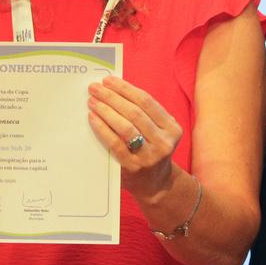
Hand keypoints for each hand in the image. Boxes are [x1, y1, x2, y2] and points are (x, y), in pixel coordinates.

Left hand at [87, 75, 181, 200]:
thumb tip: (114, 89)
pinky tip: (93, 118)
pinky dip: (102, 128)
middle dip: (112, 97)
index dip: (126, 89)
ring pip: (126, 126)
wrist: (154, 184)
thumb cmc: (151, 150)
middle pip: (135, 112)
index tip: (109, 80)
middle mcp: (164, 142)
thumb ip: (144, 114)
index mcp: (172, 128)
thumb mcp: (157, 131)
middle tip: (95, 88)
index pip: (147, 102)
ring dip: (106, 110)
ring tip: (92, 101)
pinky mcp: (133, 167)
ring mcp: (150, 156)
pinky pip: (115, 143)